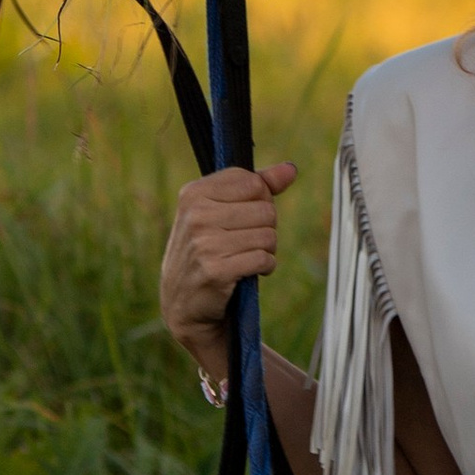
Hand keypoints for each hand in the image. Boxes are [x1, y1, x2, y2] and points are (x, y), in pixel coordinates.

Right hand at [158, 163, 294, 381]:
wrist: (184, 305)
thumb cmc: (207, 251)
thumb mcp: (221, 212)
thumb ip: (258, 186)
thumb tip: (290, 169)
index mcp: (194, 193)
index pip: (253, 182)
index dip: (259, 201)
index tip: (242, 217)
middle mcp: (196, 215)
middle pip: (265, 209)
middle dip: (265, 228)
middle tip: (244, 243)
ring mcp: (204, 243)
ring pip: (268, 235)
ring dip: (266, 250)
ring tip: (244, 257)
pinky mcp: (216, 271)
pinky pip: (264, 259)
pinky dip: (264, 267)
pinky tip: (247, 272)